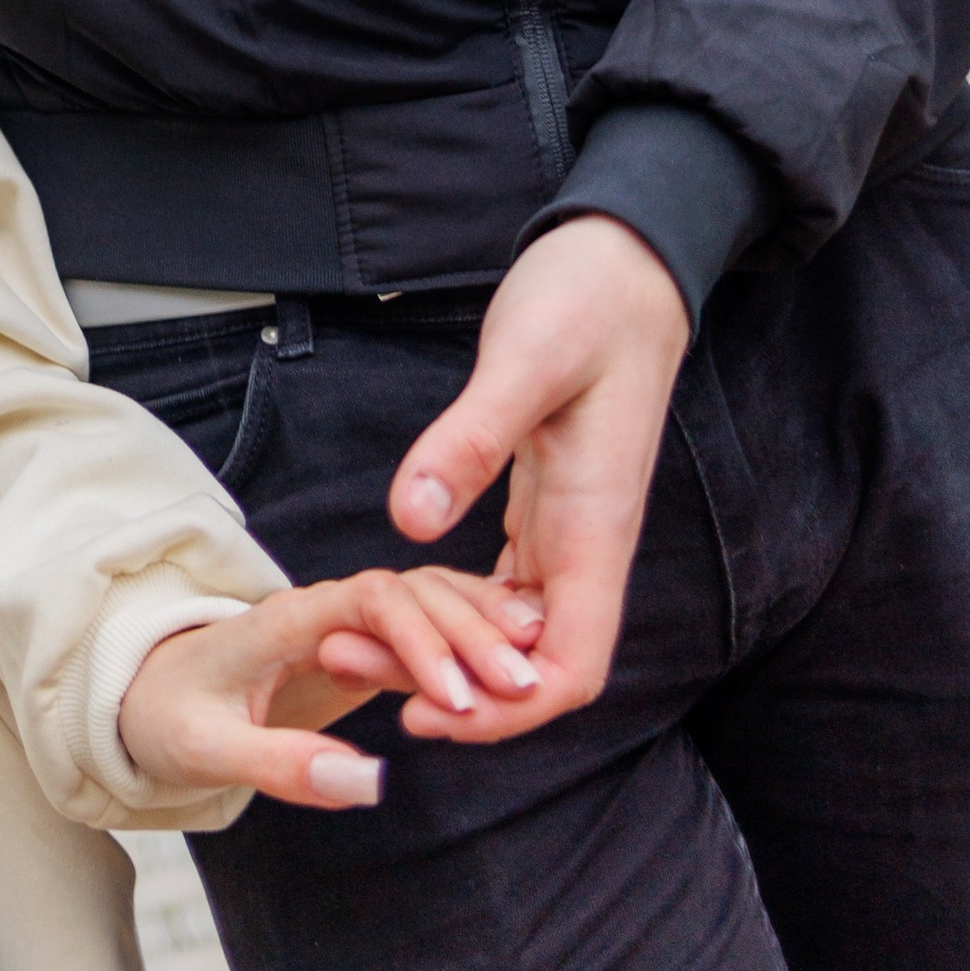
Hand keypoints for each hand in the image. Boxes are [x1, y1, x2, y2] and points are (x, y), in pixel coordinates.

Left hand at [120, 564, 547, 807]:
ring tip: (535, 680)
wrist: (146, 698)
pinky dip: (474, 642)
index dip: (418, 639)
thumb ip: (282, 765)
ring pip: (430, 603)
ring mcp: (347, 623)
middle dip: (470, 635)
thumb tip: (369, 783)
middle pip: (412, 593)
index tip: (458, 695)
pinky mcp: (365, 646)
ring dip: (481, 633)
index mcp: (283, 619)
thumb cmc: (165, 720)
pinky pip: (429, 630)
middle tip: (525, 689)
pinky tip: (517, 667)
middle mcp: (322, 608)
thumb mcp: (206, 751)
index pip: (366, 601)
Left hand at [386, 215, 690, 730]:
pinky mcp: (544, 500)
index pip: (570, 668)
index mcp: (595, 525)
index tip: (424, 712)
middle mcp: (587, 541)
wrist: (626, 258)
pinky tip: (398, 593)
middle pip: (526, 663)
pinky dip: (452, 601)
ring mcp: (567, 525)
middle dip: (447, 686)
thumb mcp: (525, 360)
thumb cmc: (589, 299)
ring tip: (348, 635)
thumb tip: (411, 519)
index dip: (505, 712)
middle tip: (343, 659)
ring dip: (440, 646)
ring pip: (508, 626)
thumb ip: (471, 439)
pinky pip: (502, 582)